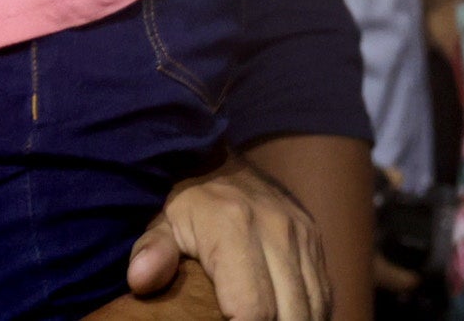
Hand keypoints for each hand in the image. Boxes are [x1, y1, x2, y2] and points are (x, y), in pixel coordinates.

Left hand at [128, 154, 331, 320]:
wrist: (218, 159)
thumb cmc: (185, 204)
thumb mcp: (161, 223)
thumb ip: (153, 250)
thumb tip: (140, 279)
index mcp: (234, 227)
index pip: (253, 309)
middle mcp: (276, 229)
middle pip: (289, 315)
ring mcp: (301, 233)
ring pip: (313, 306)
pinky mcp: (314, 237)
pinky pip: (323, 291)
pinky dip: (312, 315)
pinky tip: (289, 319)